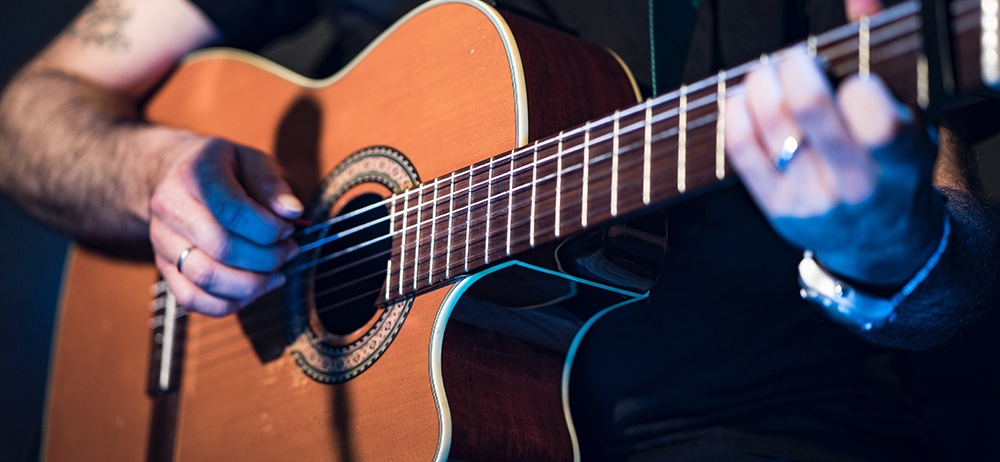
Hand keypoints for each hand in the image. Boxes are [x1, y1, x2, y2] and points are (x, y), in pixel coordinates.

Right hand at [149, 133, 302, 315]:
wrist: (177, 176)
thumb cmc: (224, 170)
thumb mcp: (252, 160)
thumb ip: (273, 185)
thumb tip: (293, 213)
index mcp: (195, 175)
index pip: (232, 211)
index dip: (269, 229)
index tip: (289, 230)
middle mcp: (170, 208)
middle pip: (221, 248)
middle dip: (267, 258)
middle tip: (289, 252)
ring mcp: (162, 241)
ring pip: (206, 279)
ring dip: (252, 284)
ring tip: (276, 273)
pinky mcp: (164, 268)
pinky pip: (192, 299)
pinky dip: (229, 303)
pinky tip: (252, 290)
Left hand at [724, 47, 943, 285]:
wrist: (881, 242)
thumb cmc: (895, 165)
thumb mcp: (911, 118)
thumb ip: (884, 56)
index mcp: (901, 163)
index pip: (877, 124)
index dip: (857, 90)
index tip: (851, 79)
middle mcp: (856, 186)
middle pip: (809, 110)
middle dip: (795, 67)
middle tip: (793, 59)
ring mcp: (812, 199)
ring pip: (770, 123)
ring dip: (761, 82)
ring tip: (768, 72)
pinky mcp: (776, 208)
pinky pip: (741, 150)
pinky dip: (736, 111)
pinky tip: (745, 96)